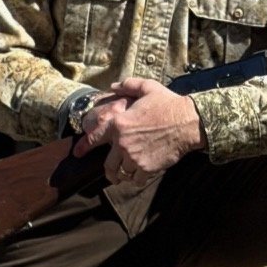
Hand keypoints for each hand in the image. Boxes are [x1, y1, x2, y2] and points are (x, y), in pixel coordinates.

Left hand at [79, 78, 205, 182]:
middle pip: (108, 165)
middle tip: (111, 174)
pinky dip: (137, 179)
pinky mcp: (147, 168)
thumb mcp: (147, 87)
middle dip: (109, 171)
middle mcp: (123, 142)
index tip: (78, 154)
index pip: (94, 138)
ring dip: (124, 174)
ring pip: (122, 173)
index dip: (84, 147)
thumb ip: (127, 86)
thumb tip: (113, 85)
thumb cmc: (168, 104)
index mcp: (119, 123)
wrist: (188, 122)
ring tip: (128, 174)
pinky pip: (136, 180)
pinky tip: (140, 176)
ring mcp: (134, 157)